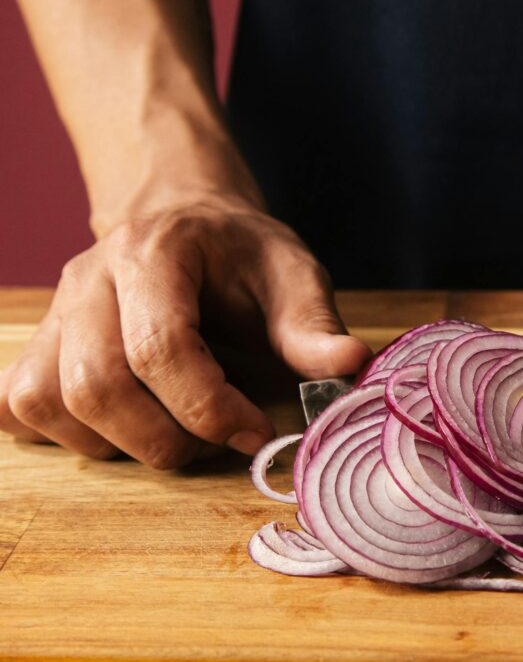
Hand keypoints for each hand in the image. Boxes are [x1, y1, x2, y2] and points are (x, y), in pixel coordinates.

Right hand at [0, 198, 370, 467]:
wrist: (184, 218)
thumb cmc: (240, 252)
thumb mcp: (291, 272)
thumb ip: (313, 324)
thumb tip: (350, 365)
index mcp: (155, 253)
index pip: (160, 348)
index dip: (209, 408)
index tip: (256, 433)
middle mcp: (89, 278)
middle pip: (96, 385)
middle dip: (165, 438)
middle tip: (218, 440)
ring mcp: (55, 311)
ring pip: (48, 402)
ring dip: (116, 444)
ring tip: (175, 432)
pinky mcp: (40, 342)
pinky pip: (17, 406)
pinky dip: (64, 435)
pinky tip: (120, 427)